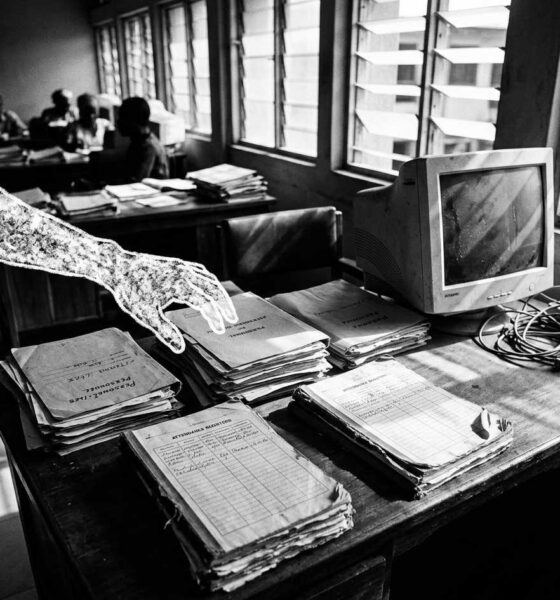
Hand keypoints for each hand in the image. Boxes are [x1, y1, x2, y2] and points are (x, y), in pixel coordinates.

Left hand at [108, 251, 237, 352]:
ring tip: (223, 307)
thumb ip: (165, 331)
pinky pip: (199, 271)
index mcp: (179, 285)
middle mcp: (184, 273)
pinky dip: (208, 281)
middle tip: (231, 319)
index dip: (215, 317)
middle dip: (224, 304)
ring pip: (208, 277)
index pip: (205, 302)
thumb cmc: (130, 291)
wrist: (117, 266)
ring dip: (218, 292)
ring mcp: (181, 266)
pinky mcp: (176, 263)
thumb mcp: (145, 315)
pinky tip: (207, 289)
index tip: (220, 329)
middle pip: (213, 287)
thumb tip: (180, 348)